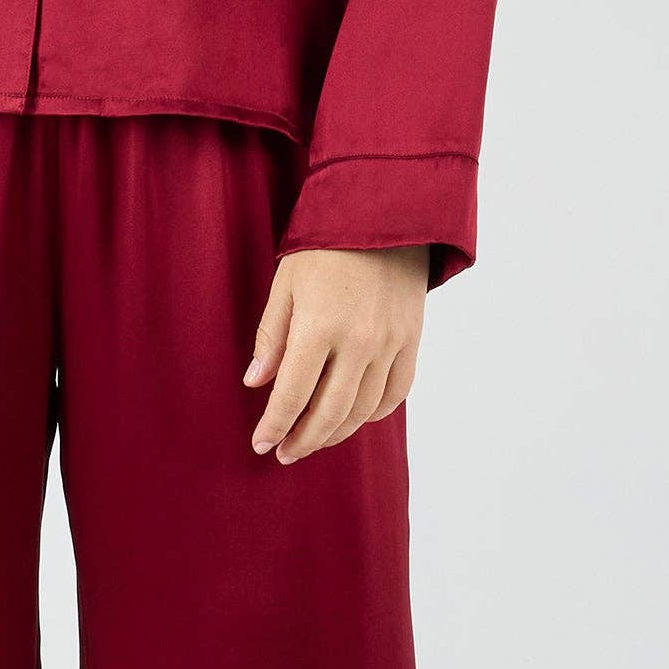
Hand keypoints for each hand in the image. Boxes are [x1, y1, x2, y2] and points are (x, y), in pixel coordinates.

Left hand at [243, 244, 428, 463]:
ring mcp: (390, 344)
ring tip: (314, 439)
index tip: (260, 444)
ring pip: (363, 410)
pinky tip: (354, 418)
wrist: (386, 215)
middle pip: (329, 412)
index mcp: (319, 326)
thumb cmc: (326, 246)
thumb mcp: (286, 284)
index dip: (274, 425)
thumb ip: (271, 337)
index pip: (293, 394)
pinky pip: (396, 392)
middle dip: (303, 440)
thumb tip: (257, 383)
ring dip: (336, 433)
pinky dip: (374, 413)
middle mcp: (358, 342)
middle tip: (284, 453)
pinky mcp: (411, 340)